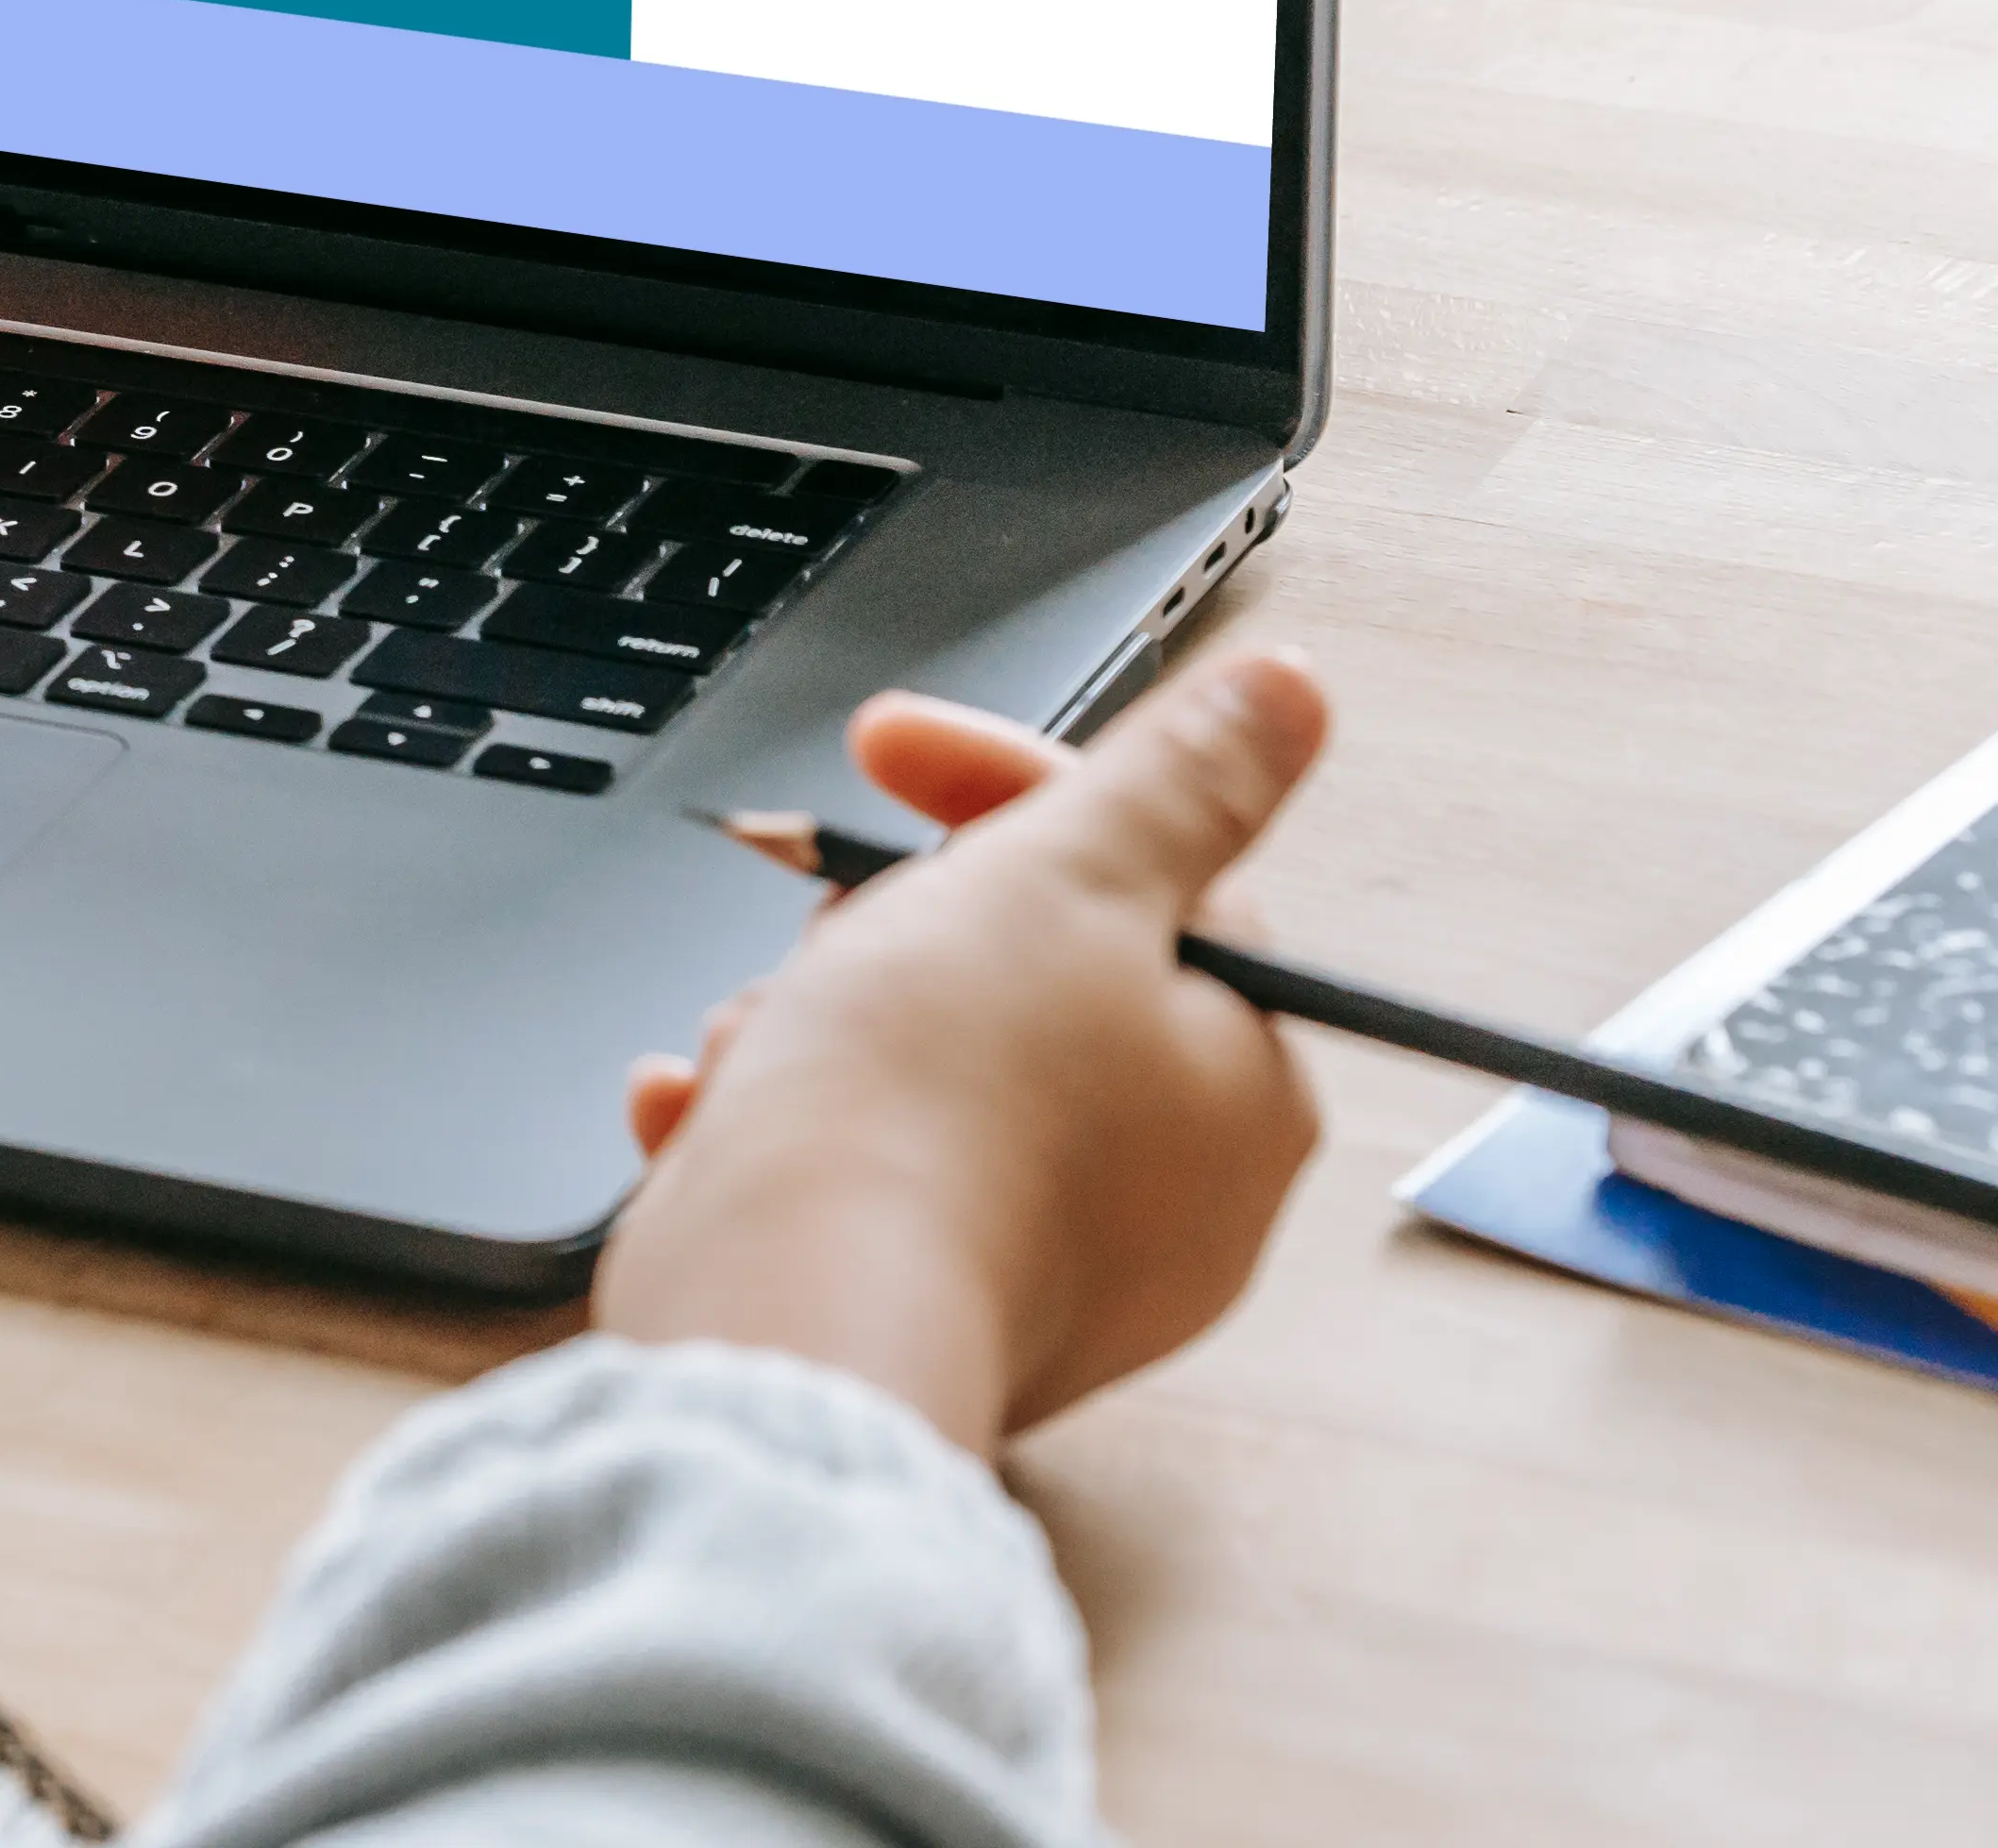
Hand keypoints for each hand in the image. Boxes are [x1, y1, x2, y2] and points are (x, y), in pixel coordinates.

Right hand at [588, 646, 1330, 1454]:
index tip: (884, 751)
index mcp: (1238, 1079)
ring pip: (920, 1071)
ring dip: (817, 1025)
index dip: (1001, 792)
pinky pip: (853, 1178)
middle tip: (829, 930)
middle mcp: (1174, 1194)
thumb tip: (1290, 695)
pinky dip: (775, 1132)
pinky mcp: (933, 1313)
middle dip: (893, 928)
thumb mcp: (1066, 877)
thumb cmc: (928, 1105)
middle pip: (1023, 974)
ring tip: (768, 1048)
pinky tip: (722, 1118)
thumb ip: (1183, 780)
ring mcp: (1053, 1267)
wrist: (789, 1317)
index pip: (1143, 877)